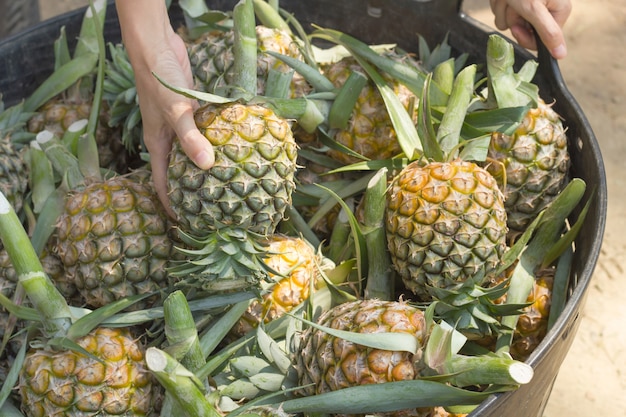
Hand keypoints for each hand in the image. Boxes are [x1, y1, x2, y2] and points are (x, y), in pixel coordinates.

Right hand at [116, 0, 213, 215]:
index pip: (164, 184)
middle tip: (215, 207)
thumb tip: (208, 167)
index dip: (173, 205)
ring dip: (209, 166)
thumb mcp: (176, 112)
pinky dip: (218, 142)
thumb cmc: (160, 81)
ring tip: (230, 183)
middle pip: (180, 172)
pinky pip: (206, 134)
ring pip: (195, 153)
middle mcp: (168, 139)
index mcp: (158, 145)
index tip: (188, 224)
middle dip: (194, 190)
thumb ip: (191, 138)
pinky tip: (236, 149)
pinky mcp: (194, 113)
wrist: (157, 47)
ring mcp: (181, 126)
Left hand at [489, 0, 571, 58]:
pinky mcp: (517, 1)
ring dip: (504, 9)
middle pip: (524, 30)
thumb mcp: (534, 9)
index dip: (525, 36)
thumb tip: (562, 55)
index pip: (541, 40)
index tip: (517, 27)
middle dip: (513, 18)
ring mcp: (530, 5)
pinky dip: (499, 3)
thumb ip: (548, 33)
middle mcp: (546, 9)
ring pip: (510, 22)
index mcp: (558, 11)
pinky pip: (503, 13)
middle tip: (513, 3)